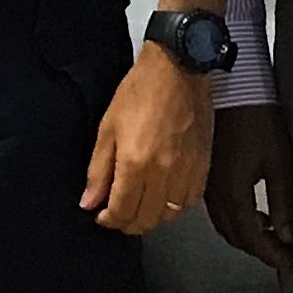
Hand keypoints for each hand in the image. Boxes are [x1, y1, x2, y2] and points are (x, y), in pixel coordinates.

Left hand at [82, 44, 212, 233]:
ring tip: (139, 205)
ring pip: (169, 215)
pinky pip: (190, 202)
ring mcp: (187, 172)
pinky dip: (175, 207)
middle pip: (146, 220)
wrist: (178, 70)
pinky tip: (163, 197)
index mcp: (136, 164)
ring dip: (151, 217)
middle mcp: (164, 174)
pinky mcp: (203, 166)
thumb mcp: (107, 128)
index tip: (100, 215)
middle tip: (116, 214)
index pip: (121, 211)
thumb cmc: (140, 92)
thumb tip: (89, 201)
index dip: (108, 220)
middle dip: (127, 223)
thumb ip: (98, 171)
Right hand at [207, 103, 292, 274]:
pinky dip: (237, 220)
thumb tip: (288, 236)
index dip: (270, 254)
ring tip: (272, 236)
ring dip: (246, 235)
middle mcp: (214, 195)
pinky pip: (219, 211)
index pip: (250, 236)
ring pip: (224, 224)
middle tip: (283, 254)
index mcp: (232, 193)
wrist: (230, 88)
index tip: (289, 264)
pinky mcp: (205, 175)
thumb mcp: (279, 160)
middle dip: (258, 249)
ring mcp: (206, 185)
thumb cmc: (259, 121)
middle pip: (234, 235)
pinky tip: (255, 214)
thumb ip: (282, 201)